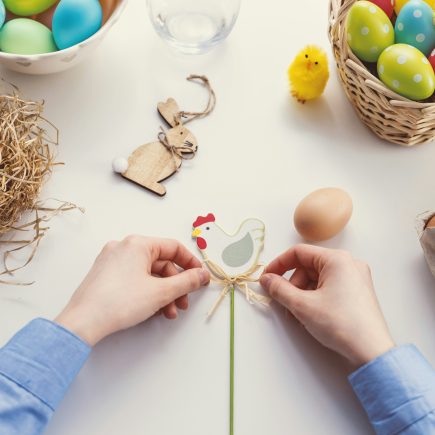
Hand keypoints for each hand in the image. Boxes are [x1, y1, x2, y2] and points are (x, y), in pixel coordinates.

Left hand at [55, 236, 209, 345]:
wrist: (83, 322)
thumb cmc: (120, 302)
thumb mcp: (161, 292)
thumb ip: (187, 282)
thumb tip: (202, 275)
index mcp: (137, 244)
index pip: (173, 247)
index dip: (191, 263)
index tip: (200, 278)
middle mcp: (124, 247)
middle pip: (161, 263)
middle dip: (175, 286)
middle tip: (183, 303)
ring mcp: (112, 260)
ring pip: (148, 274)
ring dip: (163, 293)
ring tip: (169, 313)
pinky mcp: (105, 275)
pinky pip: (134, 279)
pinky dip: (147, 292)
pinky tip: (153, 310)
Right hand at [260, 244, 393, 367]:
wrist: (371, 352)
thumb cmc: (340, 324)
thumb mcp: (302, 305)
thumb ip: (279, 289)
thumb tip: (266, 279)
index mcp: (337, 259)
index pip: (299, 253)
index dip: (278, 264)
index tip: (266, 278)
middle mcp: (348, 263)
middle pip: (308, 266)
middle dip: (292, 285)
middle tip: (286, 304)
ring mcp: (355, 277)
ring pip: (317, 278)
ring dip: (302, 294)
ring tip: (299, 314)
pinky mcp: (357, 291)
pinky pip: (329, 286)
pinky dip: (315, 297)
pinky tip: (312, 315)